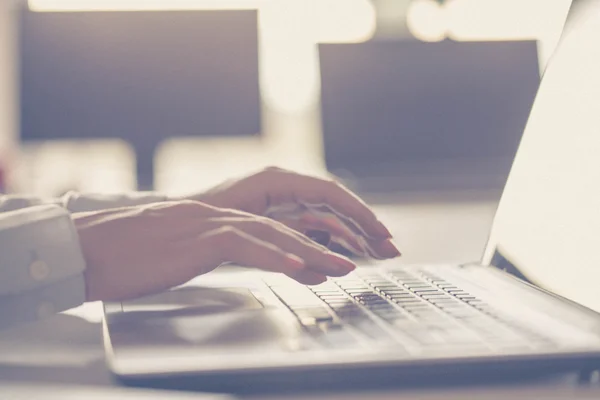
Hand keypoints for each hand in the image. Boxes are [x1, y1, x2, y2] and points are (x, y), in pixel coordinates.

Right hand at [74, 200, 355, 301]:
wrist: (85, 249)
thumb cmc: (127, 257)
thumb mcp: (180, 255)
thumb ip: (214, 254)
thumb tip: (243, 264)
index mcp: (216, 218)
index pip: (274, 226)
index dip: (308, 241)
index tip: (334, 258)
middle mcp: (219, 214)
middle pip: (283, 225)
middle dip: (324, 242)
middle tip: (355, 258)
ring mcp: (209, 223)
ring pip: (273, 232)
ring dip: (313, 250)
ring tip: (344, 265)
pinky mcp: (197, 238)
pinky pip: (244, 245)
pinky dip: (274, 254)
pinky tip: (299, 265)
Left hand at [187, 167, 400, 256]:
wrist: (176, 223)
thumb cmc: (203, 216)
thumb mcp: (240, 220)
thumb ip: (278, 233)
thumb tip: (313, 255)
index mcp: (279, 181)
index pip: (330, 195)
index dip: (358, 214)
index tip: (379, 233)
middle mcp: (285, 187)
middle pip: (335, 206)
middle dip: (364, 226)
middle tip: (390, 248)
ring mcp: (282, 202)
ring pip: (326, 218)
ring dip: (352, 235)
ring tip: (377, 253)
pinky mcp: (278, 217)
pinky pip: (312, 227)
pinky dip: (331, 240)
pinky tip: (345, 251)